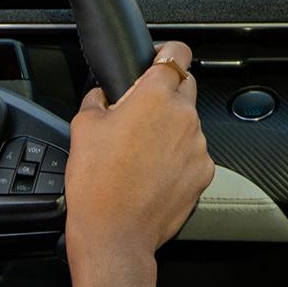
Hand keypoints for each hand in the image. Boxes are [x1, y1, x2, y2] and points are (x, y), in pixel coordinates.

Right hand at [64, 42, 214, 273]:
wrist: (115, 233)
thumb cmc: (98, 183)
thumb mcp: (83, 127)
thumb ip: (98, 99)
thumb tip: (104, 95)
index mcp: (155, 97)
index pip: (178, 53)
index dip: (169, 53)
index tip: (160, 59)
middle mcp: (184, 117)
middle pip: (186, 87)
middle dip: (166, 93)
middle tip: (141, 112)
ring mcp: (199, 146)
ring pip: (189, 123)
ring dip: (171, 129)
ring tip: (142, 153)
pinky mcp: (204, 172)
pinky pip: (194, 153)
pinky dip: (178, 157)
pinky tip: (154, 172)